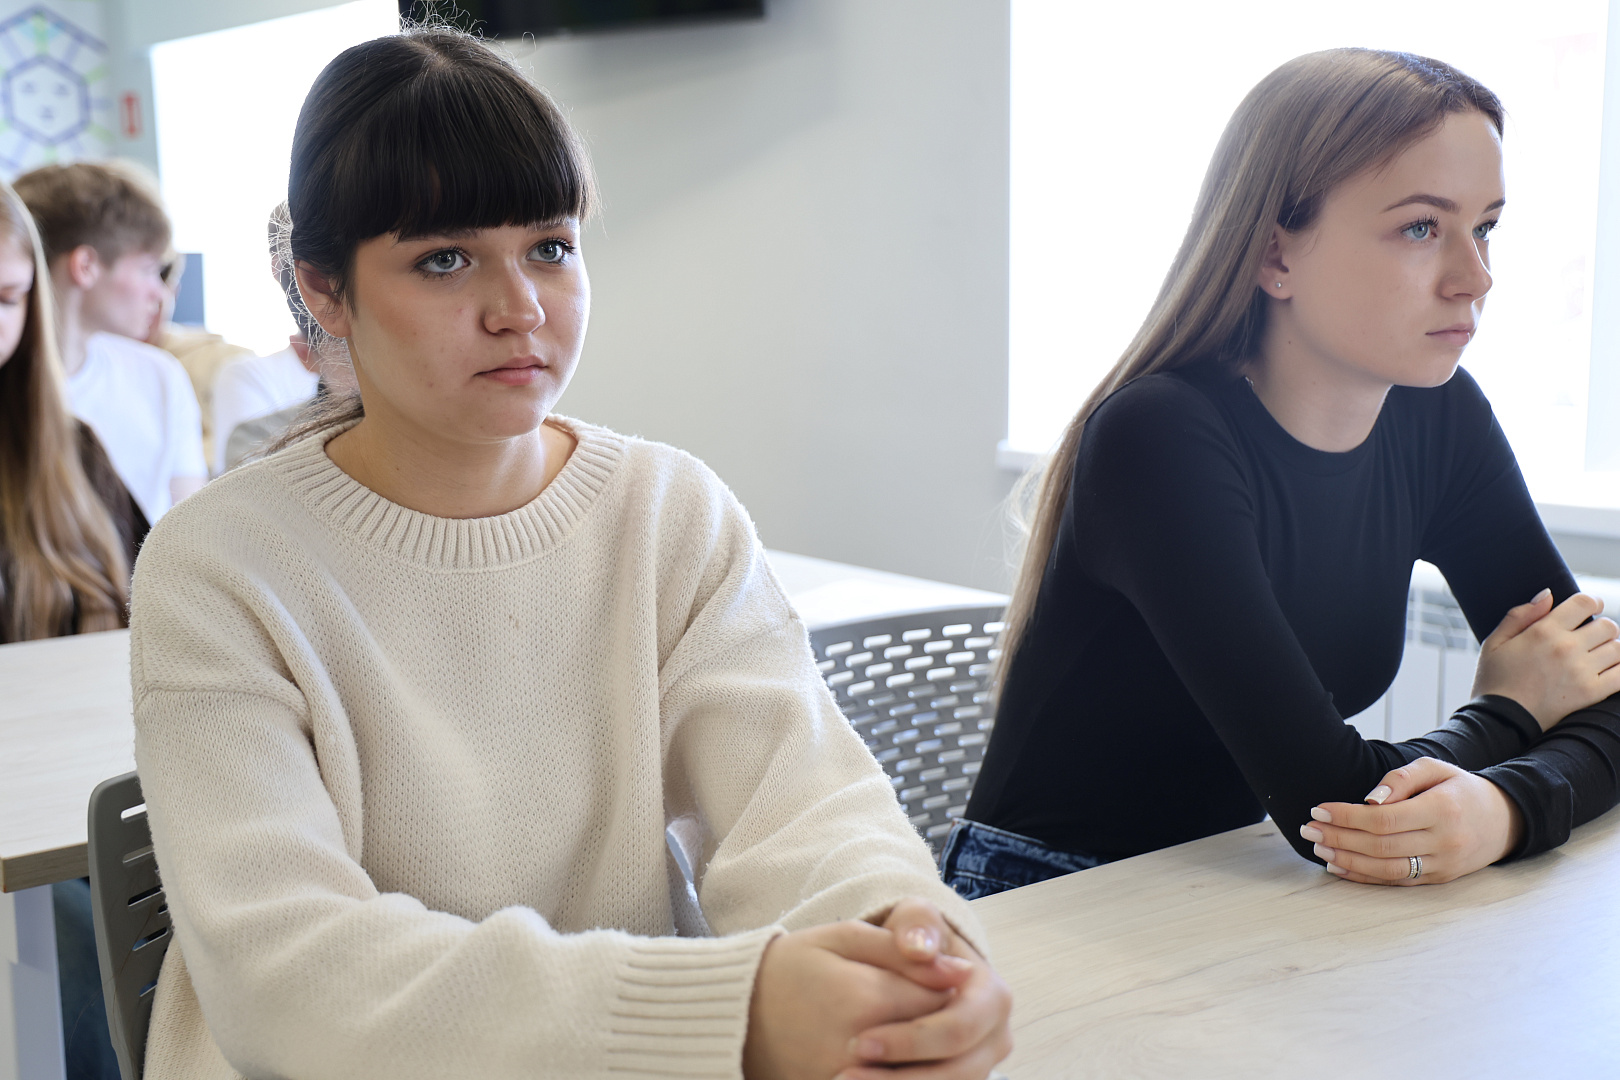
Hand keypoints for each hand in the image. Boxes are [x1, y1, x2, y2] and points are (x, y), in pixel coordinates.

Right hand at [743, 918, 968, 1079]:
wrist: (733, 1015)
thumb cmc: (790, 966)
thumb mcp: (840, 939)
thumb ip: (900, 951)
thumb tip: (961, 971)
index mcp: (863, 998)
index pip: (939, 1002)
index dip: (949, 990)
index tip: (944, 978)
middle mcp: (858, 1048)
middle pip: (934, 1043)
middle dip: (942, 1025)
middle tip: (931, 1007)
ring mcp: (845, 1079)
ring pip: (917, 1074)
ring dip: (926, 1057)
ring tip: (913, 1034)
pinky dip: (900, 1073)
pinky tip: (896, 1060)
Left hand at [840, 900, 1013, 1079]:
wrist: (922, 965)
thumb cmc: (918, 941)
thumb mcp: (916, 920)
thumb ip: (916, 924)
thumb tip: (919, 949)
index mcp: (993, 997)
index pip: (957, 1028)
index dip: (910, 1039)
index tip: (858, 1041)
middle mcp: (996, 1037)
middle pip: (957, 1071)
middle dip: (901, 1077)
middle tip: (846, 1075)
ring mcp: (982, 1063)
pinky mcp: (962, 1077)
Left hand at [1300, 757, 1522, 884]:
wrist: (1503, 820)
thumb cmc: (1460, 789)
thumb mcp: (1435, 769)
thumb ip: (1401, 778)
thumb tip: (1368, 799)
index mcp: (1441, 809)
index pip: (1384, 819)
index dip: (1347, 816)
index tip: (1318, 808)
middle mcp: (1444, 841)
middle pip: (1380, 846)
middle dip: (1338, 837)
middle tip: (1308, 828)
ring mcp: (1442, 865)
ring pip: (1386, 869)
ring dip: (1347, 860)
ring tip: (1318, 847)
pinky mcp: (1439, 879)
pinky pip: (1397, 882)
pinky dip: (1365, 877)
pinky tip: (1339, 866)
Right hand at [1472, 589, 1619, 730]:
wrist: (1499, 721)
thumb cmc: (1494, 681)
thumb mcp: (1494, 643)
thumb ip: (1520, 615)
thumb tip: (1548, 595)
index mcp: (1543, 631)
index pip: (1585, 603)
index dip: (1593, 602)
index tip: (1591, 609)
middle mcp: (1566, 648)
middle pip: (1607, 626)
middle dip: (1602, 627)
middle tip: (1592, 636)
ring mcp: (1581, 671)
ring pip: (1617, 648)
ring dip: (1610, 649)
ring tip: (1598, 656)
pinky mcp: (1591, 693)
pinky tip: (1609, 670)